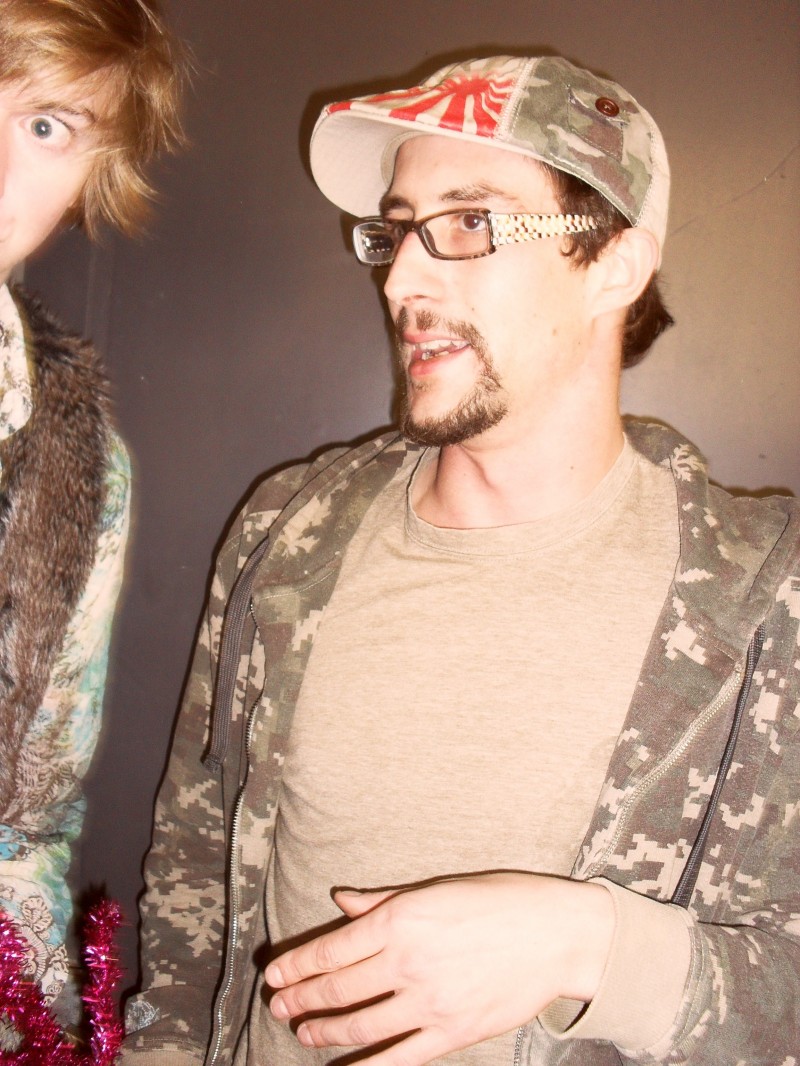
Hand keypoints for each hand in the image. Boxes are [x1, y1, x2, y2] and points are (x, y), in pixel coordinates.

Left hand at [265, 872, 613, 1064]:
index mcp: (400, 919)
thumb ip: (382, 900)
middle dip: (298, 999)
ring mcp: (428, 1001)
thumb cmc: (498, 900)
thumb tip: (341, 901)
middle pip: (336, 989)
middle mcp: (406, 961)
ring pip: (358, 1026)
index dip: (295, 964)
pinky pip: (397, 1057)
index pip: (330, 949)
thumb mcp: (435, 888)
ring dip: (322, 1032)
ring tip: (302, 1031)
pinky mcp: (451, 1032)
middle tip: (277, 1006)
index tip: (273, 973)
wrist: (555, 934)